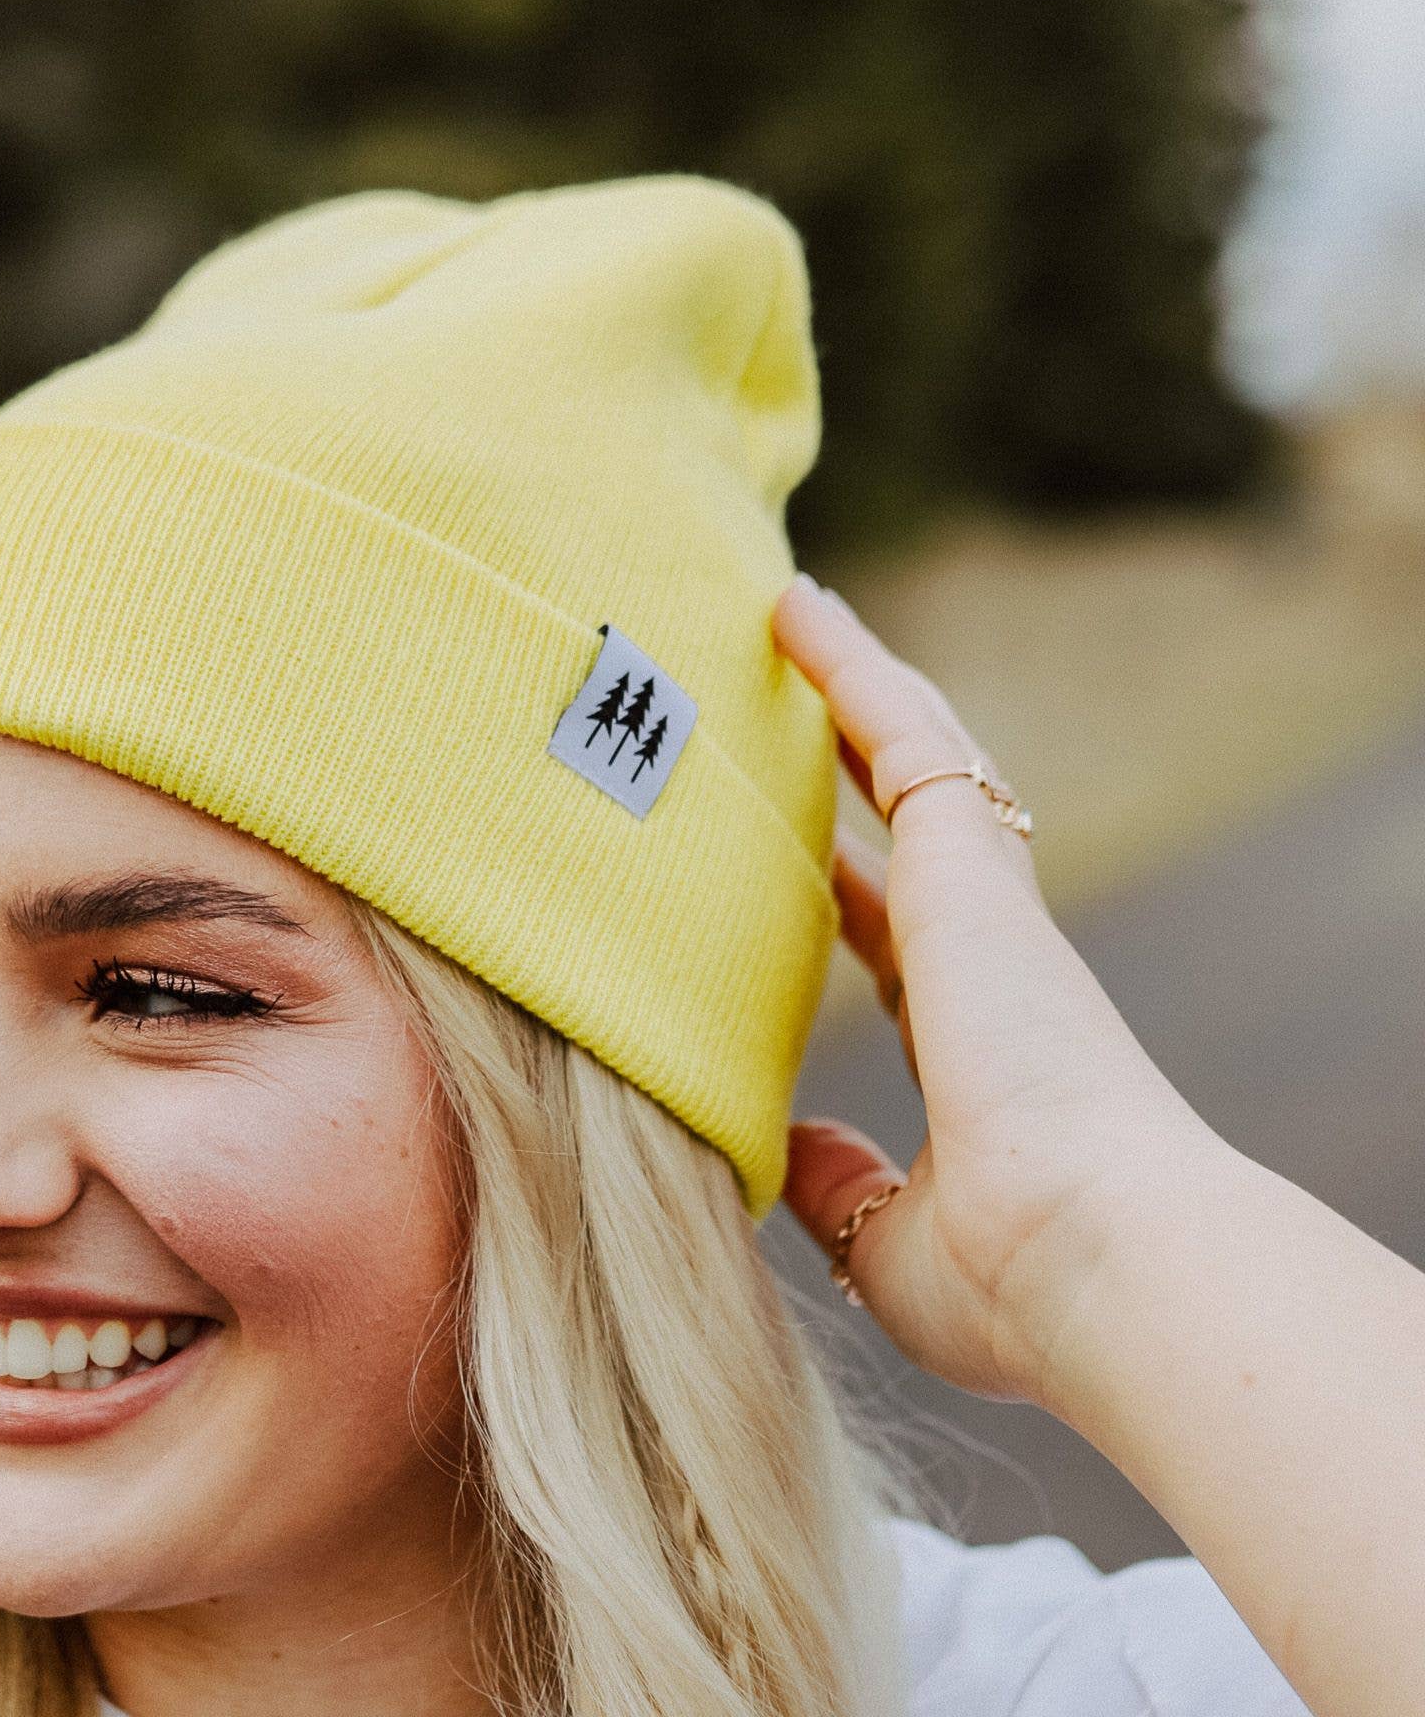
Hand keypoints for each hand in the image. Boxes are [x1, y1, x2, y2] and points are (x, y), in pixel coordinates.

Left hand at [771, 574, 1218, 1412]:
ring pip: (911, 753)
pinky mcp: (972, 863)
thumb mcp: (890, 1240)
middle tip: (794, 698)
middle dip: (853, 762)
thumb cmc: (1018, 1281)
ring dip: (851, 685)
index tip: (793, 855)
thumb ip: (839, 1184)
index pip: (889, 935)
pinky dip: (850, 667)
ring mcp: (982, 900)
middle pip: (905, 823)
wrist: (1103, 1259)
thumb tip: (791, 1144)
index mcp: (967, 1039)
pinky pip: (903, 731)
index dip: (838, 885)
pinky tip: (795, 611)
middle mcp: (979, 952)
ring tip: (790, 617)